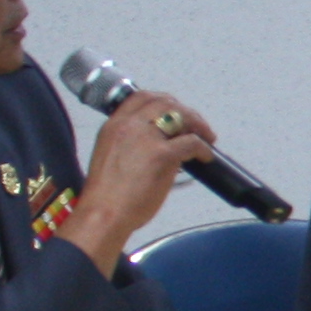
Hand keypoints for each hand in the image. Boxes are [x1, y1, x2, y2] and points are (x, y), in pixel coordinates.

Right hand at [69, 91, 216, 269]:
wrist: (103, 213)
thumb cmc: (107, 195)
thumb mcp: (112, 156)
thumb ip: (131, 144)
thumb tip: (160, 144)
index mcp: (114, 125)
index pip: (141, 97)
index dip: (164, 101)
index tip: (176, 112)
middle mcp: (128, 125)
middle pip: (164, 102)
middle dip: (185, 111)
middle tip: (197, 126)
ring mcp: (145, 138)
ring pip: (180, 115)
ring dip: (198, 124)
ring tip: (207, 137)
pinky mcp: (161, 155)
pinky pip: (192, 142)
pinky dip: (204, 148)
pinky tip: (206, 157)